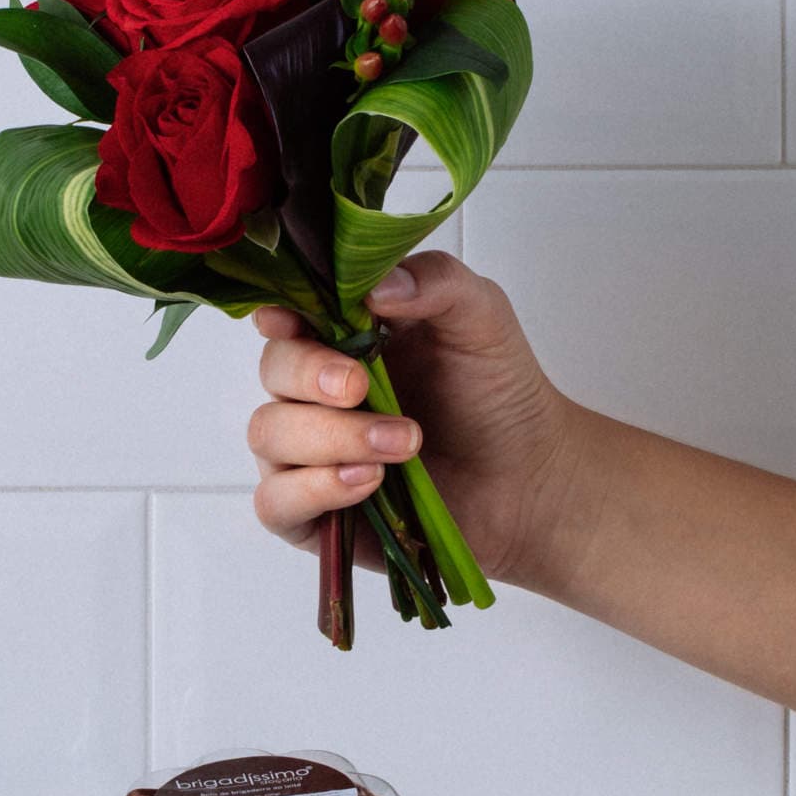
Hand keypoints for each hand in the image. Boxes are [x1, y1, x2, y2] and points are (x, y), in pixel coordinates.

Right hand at [246, 250, 584, 589]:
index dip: (277, 315)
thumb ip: (437, 281)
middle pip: (272, 371)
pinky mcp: (312, 513)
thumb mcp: (481, 318)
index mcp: (342, 335)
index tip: (290, 321)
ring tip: (404, 444)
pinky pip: (276, 503)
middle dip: (313, 377)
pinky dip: (316, 489)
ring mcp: (307, 454)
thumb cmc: (497, 394)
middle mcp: (313, 392)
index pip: (283, 316)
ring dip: (332, 438)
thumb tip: (377, 286)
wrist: (527, 476)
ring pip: (268, 435)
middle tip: (364, 388)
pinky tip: (369, 482)